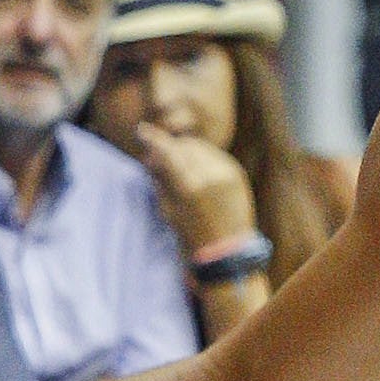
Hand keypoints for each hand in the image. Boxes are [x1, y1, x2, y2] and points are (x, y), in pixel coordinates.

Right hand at [130, 120, 259, 253]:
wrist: (228, 249)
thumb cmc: (192, 234)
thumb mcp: (168, 209)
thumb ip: (160, 178)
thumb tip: (151, 154)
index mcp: (190, 187)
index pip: (168, 150)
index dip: (153, 138)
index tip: (142, 130)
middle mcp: (210, 175)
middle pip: (184, 145)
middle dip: (170, 146)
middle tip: (158, 155)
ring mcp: (227, 173)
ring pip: (200, 147)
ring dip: (185, 149)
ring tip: (176, 164)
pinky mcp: (237, 173)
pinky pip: (215, 155)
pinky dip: (202, 157)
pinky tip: (195, 168)